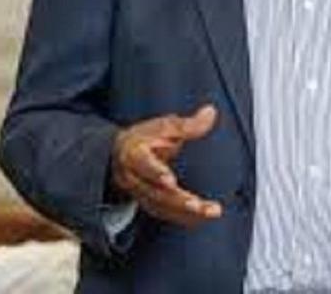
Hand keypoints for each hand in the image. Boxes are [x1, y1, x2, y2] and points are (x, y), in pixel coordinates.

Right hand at [110, 104, 222, 226]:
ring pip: (163, 207)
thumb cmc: (144, 138)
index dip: (155, 172)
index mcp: (135, 154)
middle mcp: (134, 178)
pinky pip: (167, 214)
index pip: (143, 164)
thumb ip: (187, 124)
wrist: (119, 155)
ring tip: (211, 212)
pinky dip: (185, 218)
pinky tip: (202, 218)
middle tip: (200, 206)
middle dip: (179, 201)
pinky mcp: (148, 204)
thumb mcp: (162, 126)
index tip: (170, 180)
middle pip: (156, 193)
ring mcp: (140, 194)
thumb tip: (210, 112)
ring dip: (187, 213)